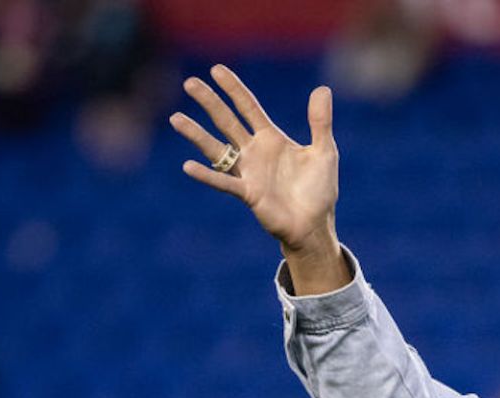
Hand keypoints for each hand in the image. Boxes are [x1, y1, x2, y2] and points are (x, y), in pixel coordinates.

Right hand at [170, 66, 339, 255]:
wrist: (315, 225)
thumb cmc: (319, 190)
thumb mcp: (324, 152)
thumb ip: (320, 122)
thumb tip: (322, 89)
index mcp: (271, 139)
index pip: (248, 107)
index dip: (233, 89)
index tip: (216, 70)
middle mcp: (254, 152)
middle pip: (227, 121)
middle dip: (209, 102)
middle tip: (189, 82)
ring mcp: (248, 172)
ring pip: (217, 149)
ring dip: (197, 134)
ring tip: (176, 118)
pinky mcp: (248, 194)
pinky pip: (224, 182)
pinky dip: (207, 175)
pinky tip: (189, 166)